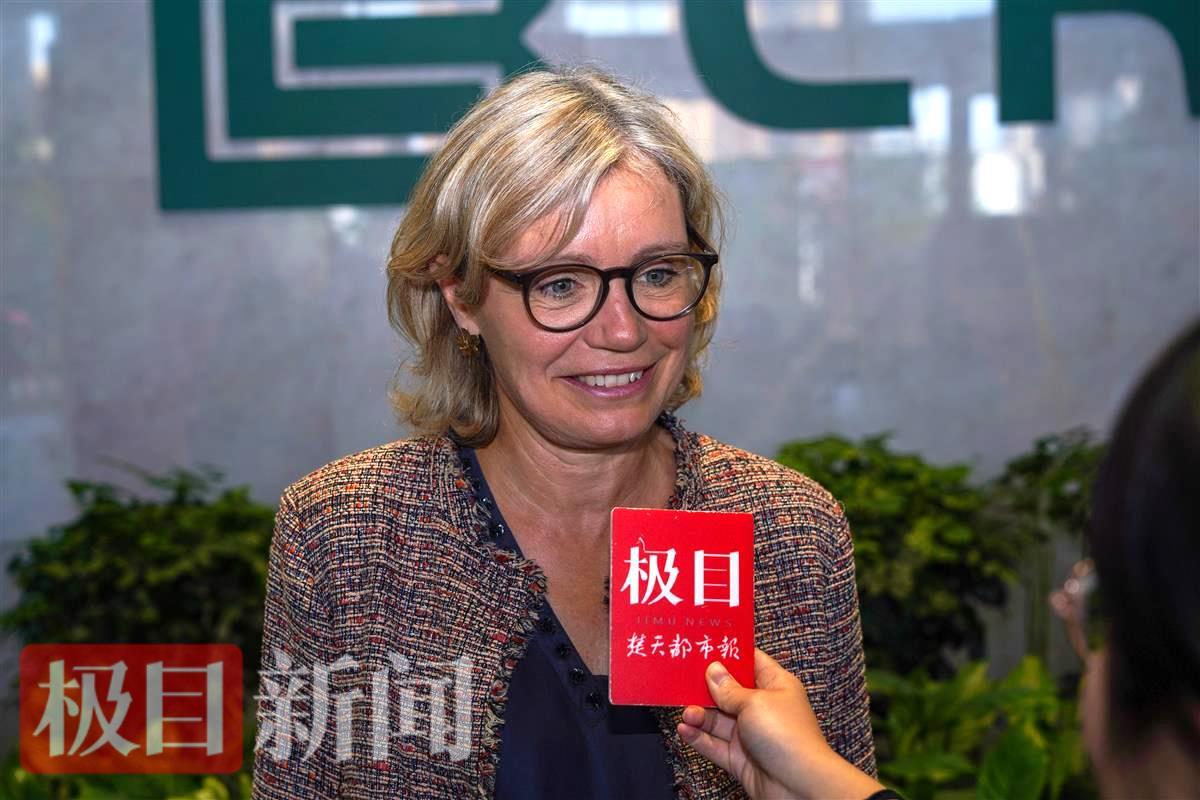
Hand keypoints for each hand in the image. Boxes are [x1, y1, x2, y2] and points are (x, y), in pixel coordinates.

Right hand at [677, 648, 882, 799]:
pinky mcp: (740, 758)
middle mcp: (762, 708)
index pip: (751, 662)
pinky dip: (699, 737)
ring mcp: (750, 735)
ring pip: (718, 719)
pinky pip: (715, 744)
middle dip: (706, 687)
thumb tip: (713, 670)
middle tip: (682, 679)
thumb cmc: (785, 735)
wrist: (799, 786)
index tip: (705, 644)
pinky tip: (684, 730)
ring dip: (700, 714)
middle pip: (729, 692)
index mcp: (775, 686)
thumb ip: (729, 689)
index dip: (729, 653)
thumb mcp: (755, 702)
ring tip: (687, 713)